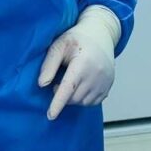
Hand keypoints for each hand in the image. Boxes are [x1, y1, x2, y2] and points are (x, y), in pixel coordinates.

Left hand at [39, 5, 121, 119]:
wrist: (100, 34)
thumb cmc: (76, 39)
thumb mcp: (58, 45)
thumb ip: (49, 64)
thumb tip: (42, 84)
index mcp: (83, 63)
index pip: (68, 88)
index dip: (58, 103)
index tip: (51, 116)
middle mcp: (96, 74)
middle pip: (74, 98)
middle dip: (63, 96)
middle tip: (59, 81)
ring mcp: (105, 82)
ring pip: (83, 102)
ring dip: (73, 98)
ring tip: (71, 81)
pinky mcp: (109, 86)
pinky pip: (92, 102)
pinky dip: (83, 98)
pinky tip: (81, 85)